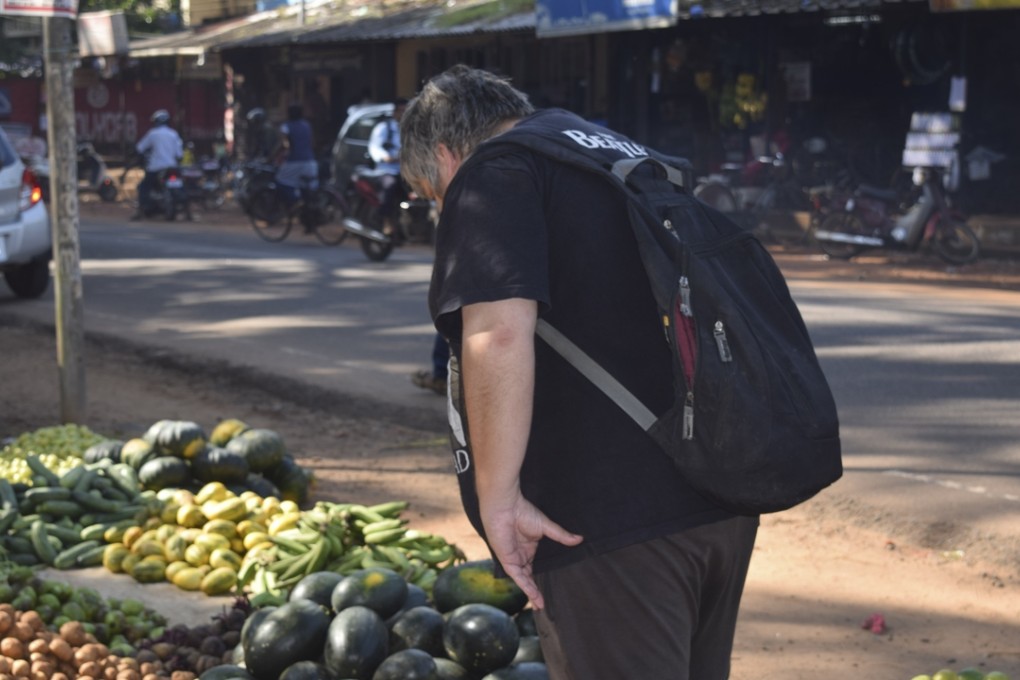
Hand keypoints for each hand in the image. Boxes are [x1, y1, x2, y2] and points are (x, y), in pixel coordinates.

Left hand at [480, 492, 582, 608]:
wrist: (506, 508)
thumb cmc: (522, 512)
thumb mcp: (546, 527)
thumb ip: (561, 536)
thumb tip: (580, 539)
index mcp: (529, 547)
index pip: (537, 566)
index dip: (544, 577)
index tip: (552, 588)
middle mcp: (521, 555)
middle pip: (530, 576)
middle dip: (536, 590)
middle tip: (545, 604)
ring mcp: (514, 558)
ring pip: (524, 580)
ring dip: (531, 592)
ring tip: (540, 605)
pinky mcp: (507, 561)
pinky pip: (518, 577)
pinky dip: (525, 587)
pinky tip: (534, 596)